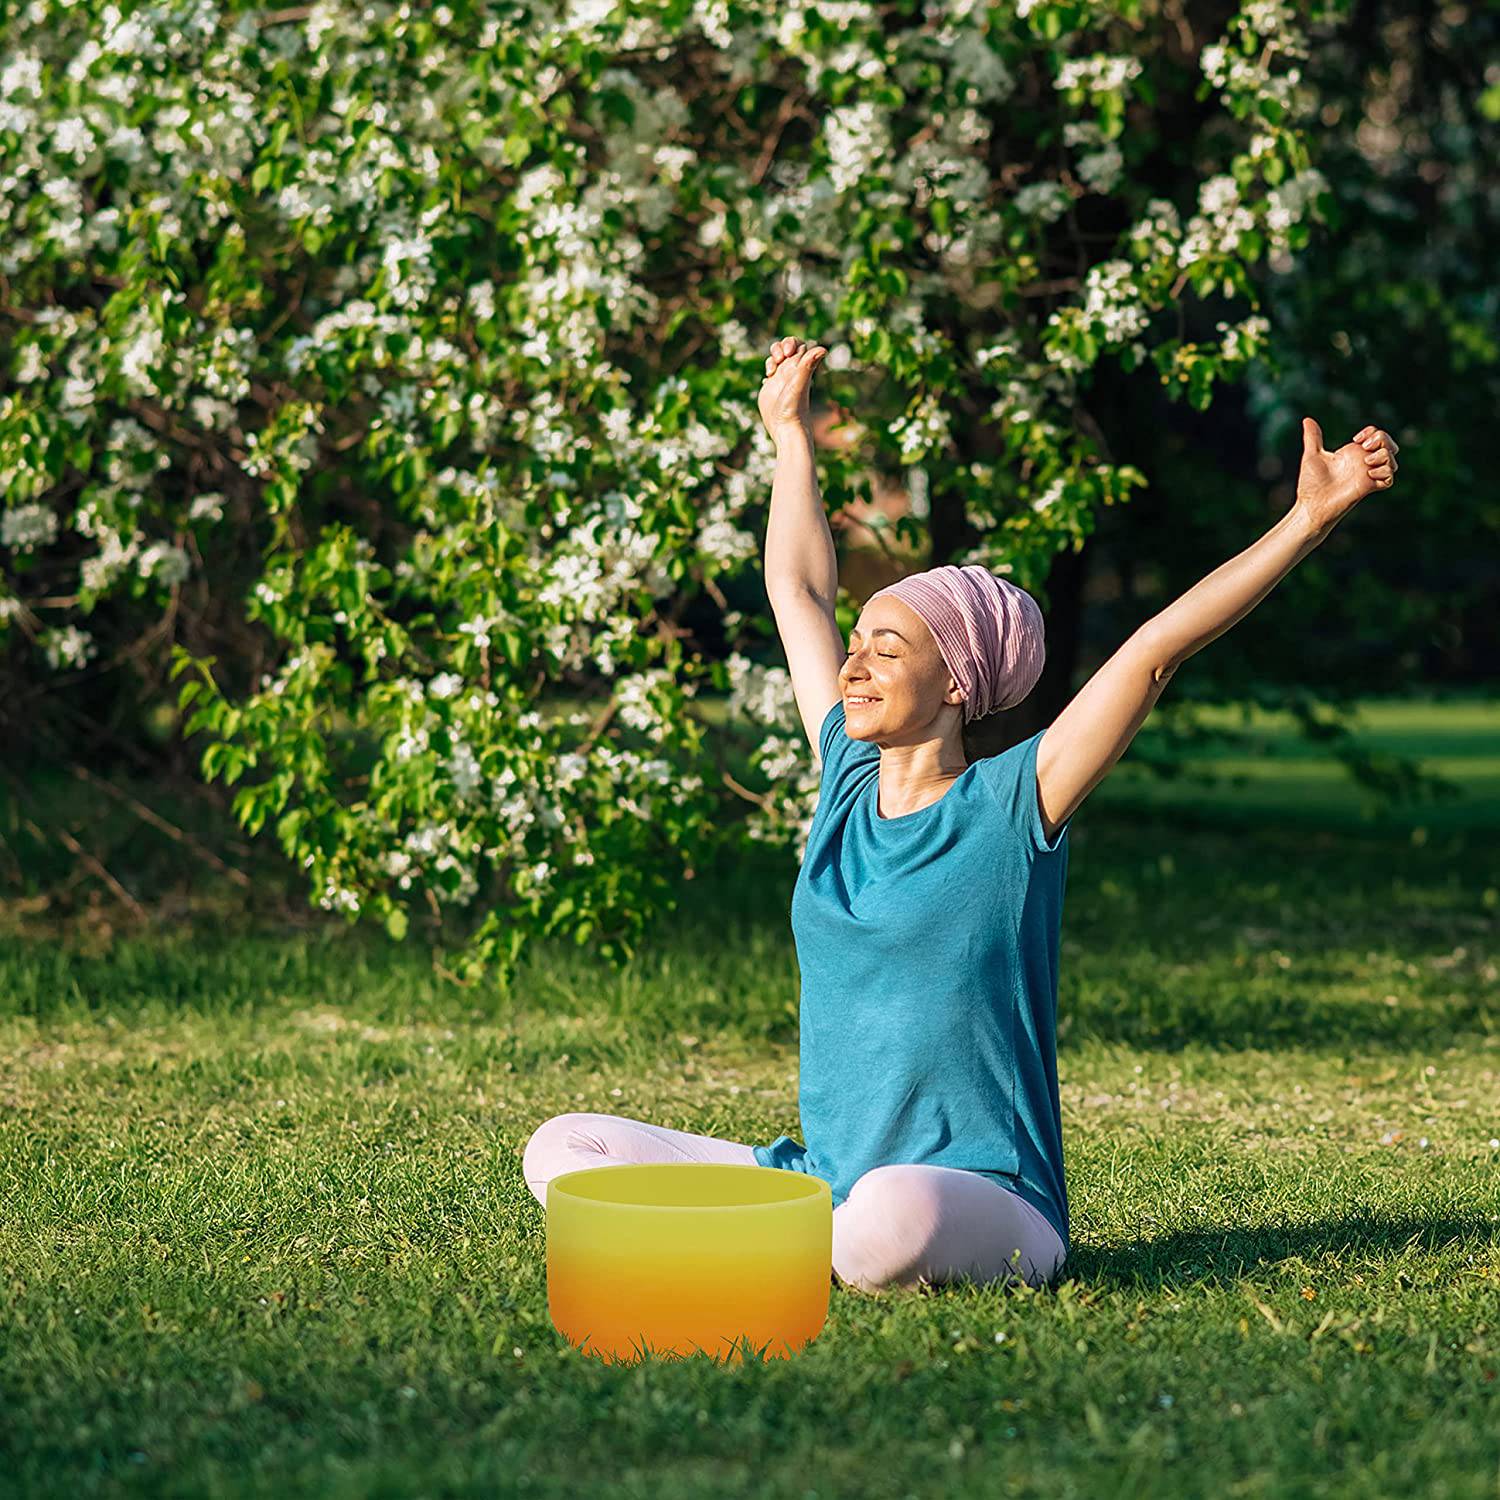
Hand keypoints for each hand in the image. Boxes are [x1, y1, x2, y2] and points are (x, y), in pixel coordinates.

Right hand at [758, 336, 826, 441]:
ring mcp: (781, 379)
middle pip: (786, 347)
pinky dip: (767, 369)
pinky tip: (767, 381)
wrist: (785, 428)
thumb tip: (824, 348)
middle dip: (778, 347)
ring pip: (777, 358)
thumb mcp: (799, 383)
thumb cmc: (794, 407)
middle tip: (778, 360)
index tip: (786, 354)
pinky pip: (770, 371)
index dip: (791, 342)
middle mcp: (792, 371)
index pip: (799, 344)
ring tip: (771, 372)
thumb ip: (808, 365)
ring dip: (771, 358)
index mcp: (800, 367)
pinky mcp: (771, 388)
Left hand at [1294, 417, 1399, 532]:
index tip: (1357, 438)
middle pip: (1390, 445)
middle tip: (1365, 446)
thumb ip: (1313, 437)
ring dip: (1384, 456)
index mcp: (1353, 453)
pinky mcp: (1369, 488)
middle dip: (1384, 439)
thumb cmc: (1311, 484)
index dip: (1373, 432)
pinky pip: (1389, 478)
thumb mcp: (1312, 455)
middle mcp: (1363, 463)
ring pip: (1392, 460)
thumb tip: (1307, 419)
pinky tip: (1368, 475)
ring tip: (1366, 461)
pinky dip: (1384, 472)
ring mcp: (1367, 475)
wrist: (1311, 505)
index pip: (1376, 435)